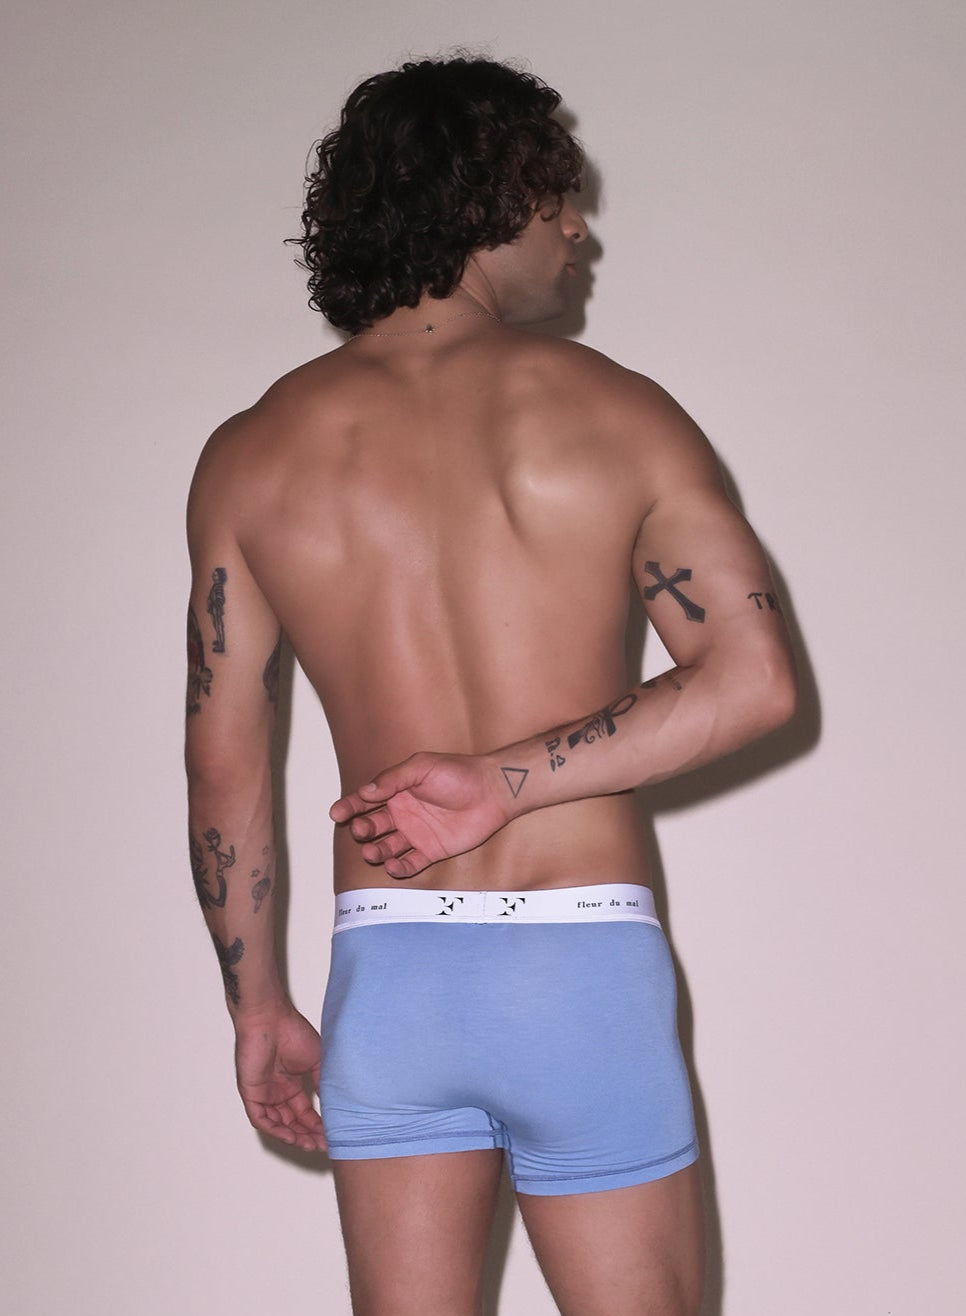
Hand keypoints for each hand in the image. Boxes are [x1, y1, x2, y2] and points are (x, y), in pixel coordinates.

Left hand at [234, 1005, 325, 1151]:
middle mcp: (278, 1091)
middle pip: (293, 1122)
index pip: (305, 1112)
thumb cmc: (292, 1032)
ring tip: (310, 1144)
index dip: (317, 1125)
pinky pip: (261, 1119)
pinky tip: (291, 1135)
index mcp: (292, 1083)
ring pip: (278, 1124)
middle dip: (308, 1135)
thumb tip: (335, 1106)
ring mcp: (264, 1093)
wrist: (270, 1019)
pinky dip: (276, 1130)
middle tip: (323, 1145)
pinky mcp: (251, 1094)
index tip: (331, 1135)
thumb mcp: (317, 1062)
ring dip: (294, 1136)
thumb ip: (323, 1084)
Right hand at [329, 752, 512, 878]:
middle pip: (372, 827)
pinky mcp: (431, 851)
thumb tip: (365, 792)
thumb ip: (393, 779)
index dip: (349, 807)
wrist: (492, 791)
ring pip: (386, 848)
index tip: (337, 813)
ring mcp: (416, 834)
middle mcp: (402, 814)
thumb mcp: (421, 767)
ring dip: (376, 852)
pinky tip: (393, 866)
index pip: (365, 801)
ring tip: (373, 852)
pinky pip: (410, 864)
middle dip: (362, 830)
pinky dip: (399, 868)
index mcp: (396, 791)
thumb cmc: (458, 773)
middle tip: (362, 830)